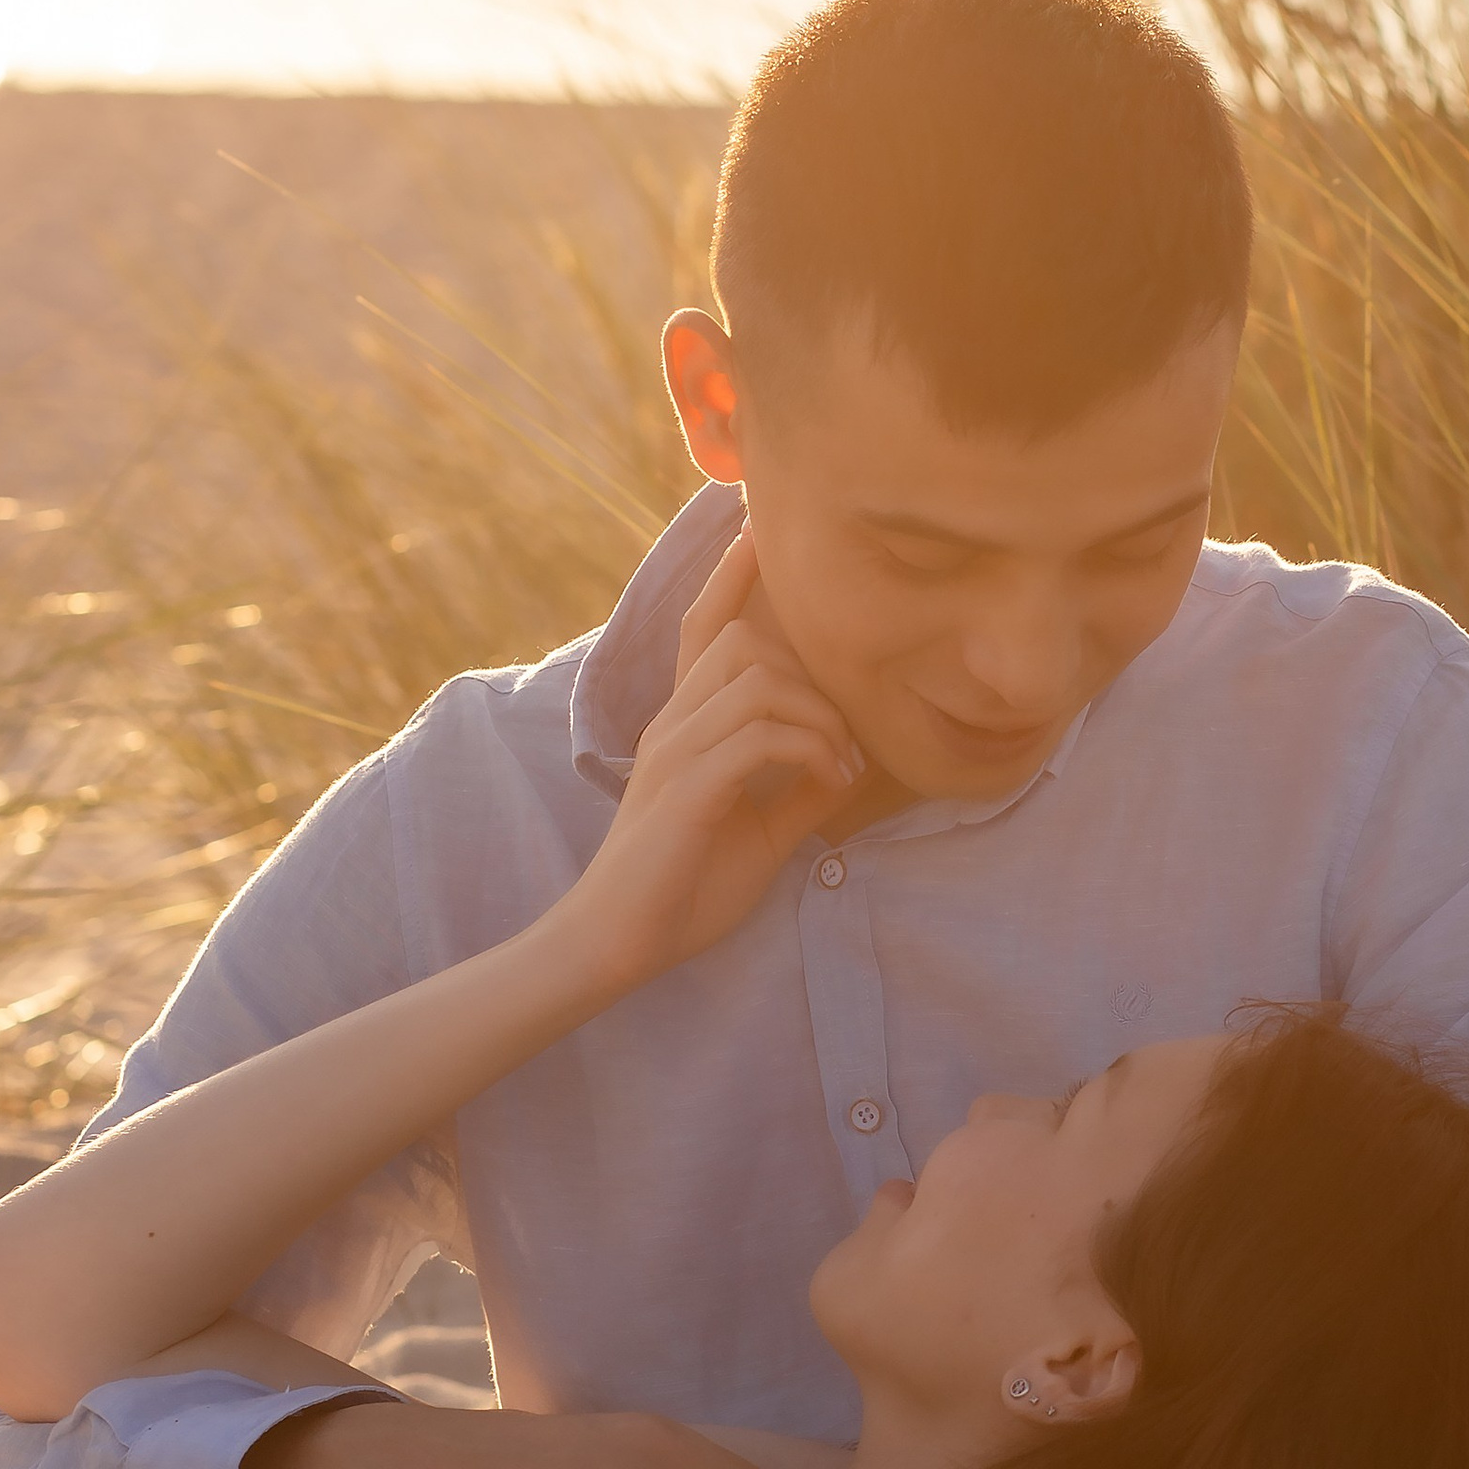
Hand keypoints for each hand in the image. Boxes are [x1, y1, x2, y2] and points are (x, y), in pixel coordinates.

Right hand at [556, 527, 862, 994]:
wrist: (619, 943)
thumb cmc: (684, 888)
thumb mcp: (759, 831)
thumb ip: (797, 790)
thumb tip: (850, 760)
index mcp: (684, 726)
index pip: (704, 629)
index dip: (731, 575)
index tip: (757, 525)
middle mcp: (673, 724)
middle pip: (740, 641)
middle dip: (809, 671)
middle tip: (845, 734)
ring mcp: (676, 752)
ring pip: (754, 680)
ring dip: (816, 715)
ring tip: (843, 765)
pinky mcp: (687, 788)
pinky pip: (758, 737)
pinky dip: (809, 749)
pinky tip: (831, 781)